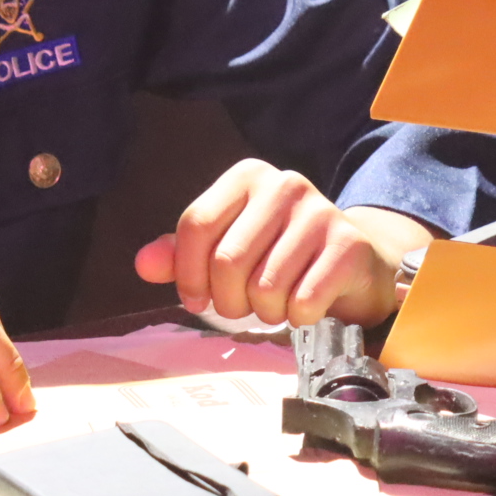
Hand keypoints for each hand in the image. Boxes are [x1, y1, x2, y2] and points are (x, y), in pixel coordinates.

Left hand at [132, 158, 433, 328]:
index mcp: (246, 177)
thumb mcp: (225, 248)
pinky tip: (304, 307)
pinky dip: (297, 318)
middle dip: (228, 301)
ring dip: (264, 311)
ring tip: (274, 303)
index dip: (188, 273)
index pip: (196, 225)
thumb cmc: (278, 256)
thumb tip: (143, 264)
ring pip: (265, 286)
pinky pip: (303, 301)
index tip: (195, 299)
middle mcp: (284, 184)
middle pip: (227, 260)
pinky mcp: (348, 245)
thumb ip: (181, 255)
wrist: (351, 265)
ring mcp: (320, 211)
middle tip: (240, 306)